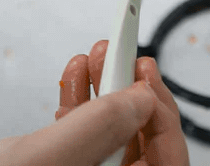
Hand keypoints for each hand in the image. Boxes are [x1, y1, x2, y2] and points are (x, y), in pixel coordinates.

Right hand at [0, 40, 189, 165]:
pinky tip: (72, 74)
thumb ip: (100, 127)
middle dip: (131, 89)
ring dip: (105, 87)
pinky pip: (82, 132)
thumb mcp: (45, 157)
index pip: (164, 154)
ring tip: (95, 55)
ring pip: (111, 130)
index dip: (159, 107)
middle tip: (124, 56)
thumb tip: (143, 96)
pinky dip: (78, 100)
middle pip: (141, 138)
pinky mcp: (58, 165)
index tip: (143, 71)